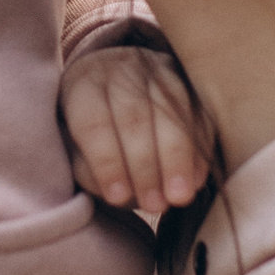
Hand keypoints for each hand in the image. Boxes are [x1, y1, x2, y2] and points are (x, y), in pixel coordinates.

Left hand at [60, 34, 210, 220]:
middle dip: (145, 165)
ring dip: (177, 158)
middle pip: (134, 116)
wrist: (117, 90)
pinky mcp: (190, 80)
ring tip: (179, 197)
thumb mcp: (75, 149)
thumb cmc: (93, 133)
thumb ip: (89, 169)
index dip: (107, 162)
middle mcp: (122, 69)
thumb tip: (122, 192)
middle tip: (154, 205)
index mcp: (84, 84)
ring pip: (170, 111)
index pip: (94, 123)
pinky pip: (199, 114)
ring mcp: (160, 70)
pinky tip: (197, 180)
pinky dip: (199, 149)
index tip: (117, 198)